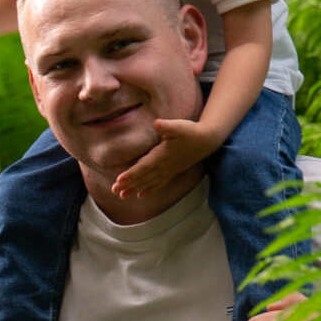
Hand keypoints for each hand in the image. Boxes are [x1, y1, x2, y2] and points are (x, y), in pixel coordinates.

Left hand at [111, 116, 226, 201]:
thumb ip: (167, 126)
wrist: (207, 140)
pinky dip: (149, 190)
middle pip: (143, 177)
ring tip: (122, 196)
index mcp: (162, 156)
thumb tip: (157, 123)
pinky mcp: (172, 171)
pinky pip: (158, 184)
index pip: (143, 167)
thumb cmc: (191, 131)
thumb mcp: (179, 126)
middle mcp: (164, 166)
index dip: (131, 174)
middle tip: (114, 191)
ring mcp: (168, 171)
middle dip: (128, 184)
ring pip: (149, 183)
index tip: (119, 181)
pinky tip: (141, 196)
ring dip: (135, 189)